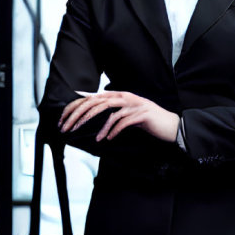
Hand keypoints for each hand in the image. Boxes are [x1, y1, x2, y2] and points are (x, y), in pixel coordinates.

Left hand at [59, 90, 178, 143]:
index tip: (63, 119)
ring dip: (95, 125)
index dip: (75, 107)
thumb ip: (111, 111)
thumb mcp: (126, 115)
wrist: (171, 126)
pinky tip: (107, 139)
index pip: (91, 98)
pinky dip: (113, 130)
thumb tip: (91, 112)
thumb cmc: (147, 122)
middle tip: (67, 127)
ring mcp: (133, 104)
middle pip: (95, 102)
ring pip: (107, 111)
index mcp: (118, 95)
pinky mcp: (141, 114)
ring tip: (90, 136)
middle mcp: (124, 96)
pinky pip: (122, 121)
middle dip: (78, 115)